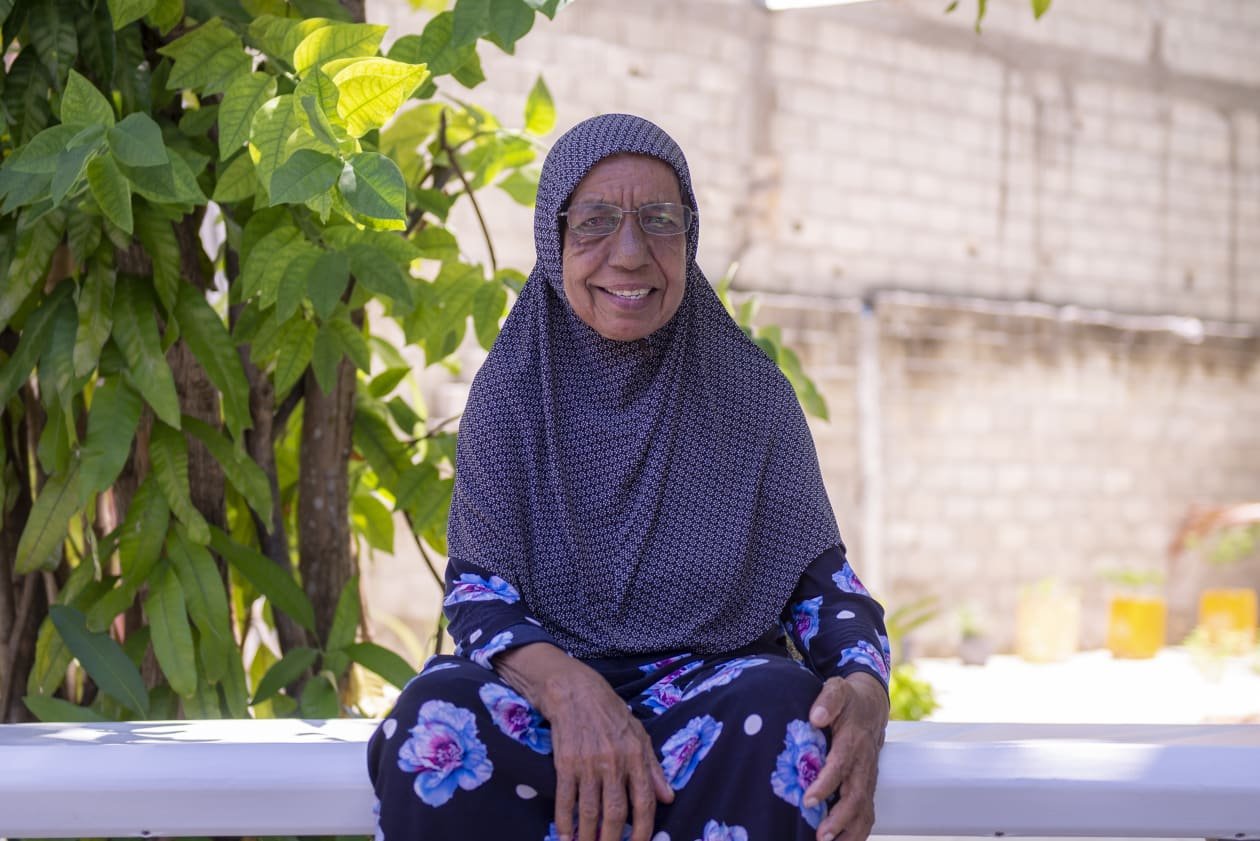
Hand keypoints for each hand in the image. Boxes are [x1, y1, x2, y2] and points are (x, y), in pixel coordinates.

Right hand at [496, 643, 673, 840]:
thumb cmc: (611, 713)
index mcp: (636, 757)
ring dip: (588, 836)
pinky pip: (565, 799)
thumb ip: (654, 769)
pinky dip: (564, 821)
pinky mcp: (565, 762)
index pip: (644, 802)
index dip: (642, 830)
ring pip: (589, 811)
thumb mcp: (640, 735)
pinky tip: (565, 836)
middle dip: (612, 840)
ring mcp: (588, 763)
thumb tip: (669, 798)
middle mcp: (614, 762)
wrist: (575, 691)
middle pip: (615, 812)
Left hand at [802, 672, 888, 840]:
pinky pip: (866, 813)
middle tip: (820, 836)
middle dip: (840, 819)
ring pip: (865, 810)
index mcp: (853, 741)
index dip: (825, 784)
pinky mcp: (867, 785)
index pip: (840, 766)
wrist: (871, 705)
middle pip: (856, 796)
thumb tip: (815, 716)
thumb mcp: (837, 690)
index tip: (808, 800)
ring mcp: (868, 777)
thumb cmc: (848, 700)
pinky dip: (857, 832)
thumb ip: (828, 700)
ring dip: (849, 832)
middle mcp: (864, 763)